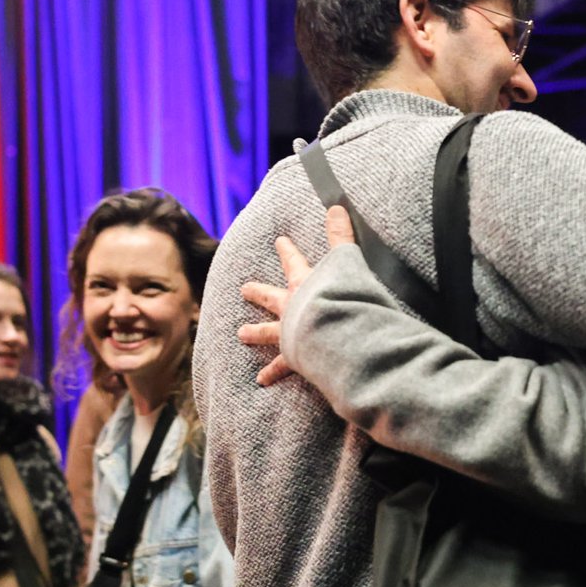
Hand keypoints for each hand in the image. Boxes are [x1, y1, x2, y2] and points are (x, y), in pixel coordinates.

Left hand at [239, 207, 355, 385]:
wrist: (332, 333)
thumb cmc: (341, 298)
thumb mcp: (345, 262)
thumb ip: (341, 236)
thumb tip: (335, 205)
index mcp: (305, 285)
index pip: (295, 263)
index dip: (289, 251)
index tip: (280, 241)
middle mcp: (292, 308)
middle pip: (271, 297)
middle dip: (259, 292)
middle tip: (243, 288)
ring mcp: (290, 333)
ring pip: (268, 332)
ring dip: (256, 333)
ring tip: (240, 335)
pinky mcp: (295, 358)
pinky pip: (281, 367)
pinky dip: (272, 373)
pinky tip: (261, 381)